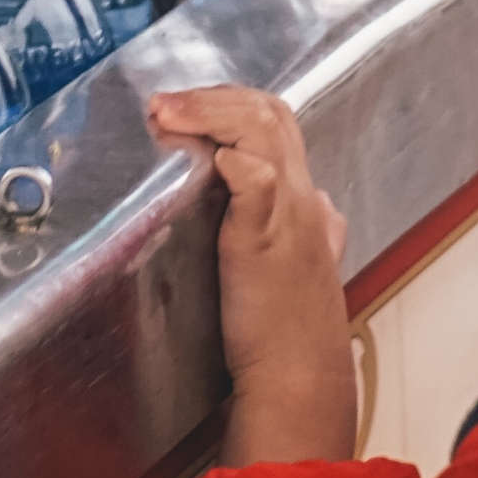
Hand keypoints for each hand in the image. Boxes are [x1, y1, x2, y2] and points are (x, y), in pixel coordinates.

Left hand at [149, 86, 357, 465]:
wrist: (298, 380)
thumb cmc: (287, 335)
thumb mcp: (300, 268)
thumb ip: (305, 230)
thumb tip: (312, 203)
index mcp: (305, 201)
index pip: (277, 124)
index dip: (231, 105)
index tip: (184, 109)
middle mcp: (302, 198)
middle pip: (270, 113)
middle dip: (215, 96)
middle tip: (166, 102)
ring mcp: (288, 214)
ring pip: (262, 129)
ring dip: (209, 112)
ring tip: (165, 113)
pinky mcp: (266, 237)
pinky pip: (256, 178)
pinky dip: (231, 155)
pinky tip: (199, 149)